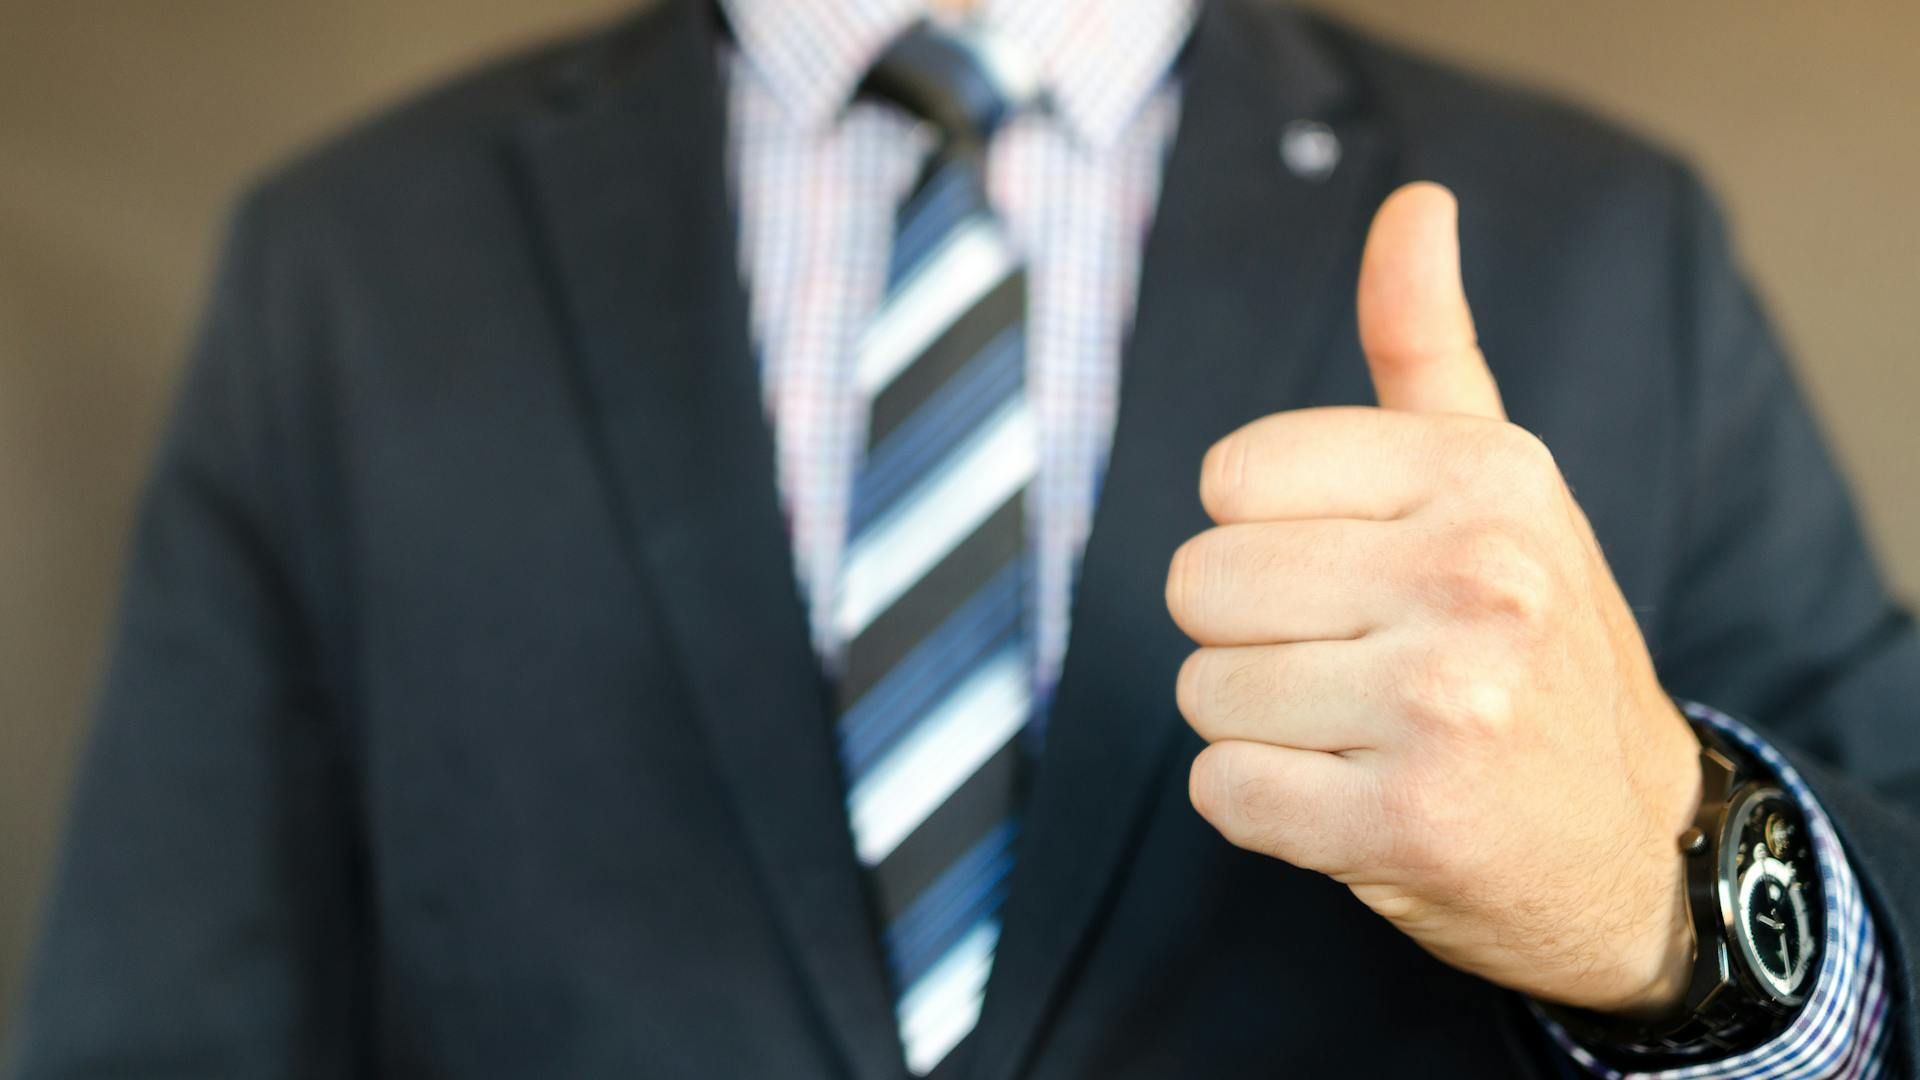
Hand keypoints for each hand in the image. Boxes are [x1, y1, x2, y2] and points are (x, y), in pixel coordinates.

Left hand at [1166, 182, 1703, 1015]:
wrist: (1630, 836)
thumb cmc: (1536, 639)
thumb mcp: (1497, 478)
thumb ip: (1427, 344)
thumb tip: (1414, 203)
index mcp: (1486, 474)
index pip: (1232, 477)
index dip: (1263, 532)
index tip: (1348, 570)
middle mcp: (1477, 578)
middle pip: (1200, 582)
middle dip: (1250, 632)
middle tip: (1351, 663)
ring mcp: (1446, 707)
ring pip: (1203, 689)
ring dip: (1256, 723)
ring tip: (1360, 731)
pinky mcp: (1406, 825)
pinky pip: (1223, 791)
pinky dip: (1262, 805)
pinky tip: (1351, 800)